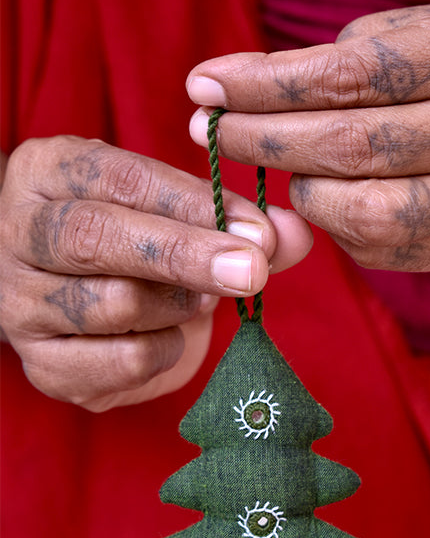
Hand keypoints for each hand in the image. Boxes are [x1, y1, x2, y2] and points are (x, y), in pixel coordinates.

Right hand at [0, 136, 311, 409]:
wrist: (84, 302)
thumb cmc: (137, 244)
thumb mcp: (178, 215)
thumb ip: (236, 222)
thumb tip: (294, 235)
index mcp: (47, 172)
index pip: (121, 179)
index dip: (195, 206)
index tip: (258, 231)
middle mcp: (16, 233)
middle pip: (94, 238)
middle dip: (184, 255)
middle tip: (251, 271)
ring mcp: (20, 305)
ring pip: (113, 302)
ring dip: (178, 305)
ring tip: (199, 300)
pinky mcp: (42, 366)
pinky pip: (122, 362)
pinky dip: (166, 351)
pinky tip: (170, 335)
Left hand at [187, 3, 429, 271]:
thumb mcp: (413, 33)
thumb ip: (340, 61)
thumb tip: (250, 95)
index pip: (351, 75)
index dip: (267, 84)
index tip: (205, 86)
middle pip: (354, 146)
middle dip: (263, 139)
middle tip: (208, 129)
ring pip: (367, 212)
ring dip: (305, 192)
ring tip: (287, 166)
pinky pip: (381, 249)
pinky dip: (337, 226)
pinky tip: (329, 197)